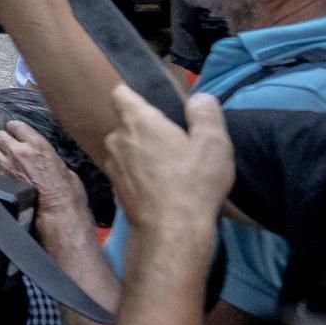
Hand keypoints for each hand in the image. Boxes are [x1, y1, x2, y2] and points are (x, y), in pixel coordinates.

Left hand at [0, 122, 87, 228]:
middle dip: (1, 138)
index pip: (17, 125)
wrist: (56, 210)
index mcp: (37, 144)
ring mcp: (5, 164)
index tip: (15, 132)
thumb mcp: (62, 165)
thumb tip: (41, 157)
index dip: (15, 128)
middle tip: (4, 143)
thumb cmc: (66, 191)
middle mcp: (18, 151)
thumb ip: (47, 156)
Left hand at [101, 86, 232, 236]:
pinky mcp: (114, 188)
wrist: (171, 231)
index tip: (154, 102)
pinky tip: (162, 186)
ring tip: (172, 166)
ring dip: (143, 152)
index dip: (134, 93)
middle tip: (175, 140)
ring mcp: (112, 165)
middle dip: (146, 127)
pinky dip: (141, 173)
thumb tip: (199, 98)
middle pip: (127, 123)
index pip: (121, 93)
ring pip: (126, 148)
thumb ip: (205, 113)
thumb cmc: (193, 183)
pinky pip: (128, 171)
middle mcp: (117, 139)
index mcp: (137, 122)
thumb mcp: (213, 142)